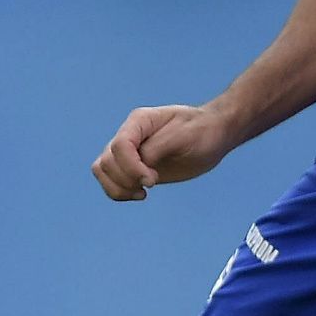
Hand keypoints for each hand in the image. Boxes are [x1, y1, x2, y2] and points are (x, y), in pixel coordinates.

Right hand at [91, 104, 234, 201]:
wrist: (213, 135)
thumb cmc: (202, 131)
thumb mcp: (184, 136)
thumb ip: (157, 149)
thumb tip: (138, 164)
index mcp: (139, 121)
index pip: (120, 145)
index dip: (131, 167)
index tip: (153, 181)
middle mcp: (129, 134)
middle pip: (107, 161)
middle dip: (126, 179)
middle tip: (153, 183)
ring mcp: (128, 151)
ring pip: (102, 171)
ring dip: (117, 188)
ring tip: (142, 193)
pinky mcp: (133, 167)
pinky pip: (111, 180)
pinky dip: (119, 192)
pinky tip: (141, 195)